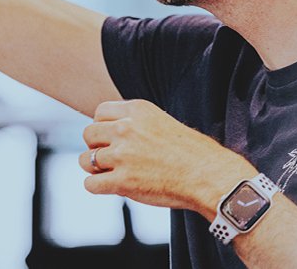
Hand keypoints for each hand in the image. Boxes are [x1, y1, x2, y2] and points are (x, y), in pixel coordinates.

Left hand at [78, 100, 256, 215]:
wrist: (210, 176)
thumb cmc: (193, 153)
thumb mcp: (163, 122)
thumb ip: (136, 123)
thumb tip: (108, 132)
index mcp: (138, 110)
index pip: (99, 112)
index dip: (103, 127)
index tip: (113, 139)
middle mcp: (126, 128)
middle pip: (88, 134)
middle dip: (97, 147)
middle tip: (112, 158)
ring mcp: (123, 155)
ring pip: (86, 160)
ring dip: (95, 168)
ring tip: (112, 173)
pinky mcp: (122, 181)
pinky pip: (91, 183)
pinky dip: (98, 187)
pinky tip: (112, 187)